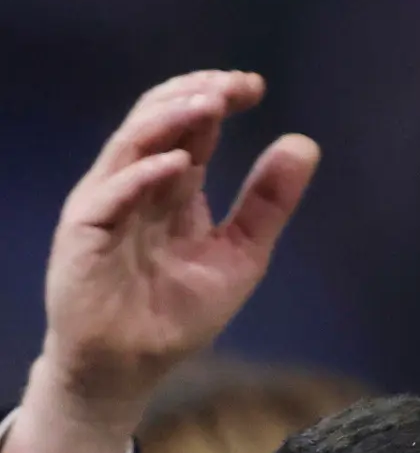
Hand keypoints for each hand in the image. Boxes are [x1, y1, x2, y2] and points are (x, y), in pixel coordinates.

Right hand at [15, 72, 319, 452]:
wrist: (133, 367)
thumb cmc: (178, 312)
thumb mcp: (241, 252)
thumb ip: (269, 201)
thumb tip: (304, 142)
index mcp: (172, 187)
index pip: (190, 126)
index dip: (217, 98)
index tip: (255, 86)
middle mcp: (136, 186)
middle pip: (157, 121)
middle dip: (193, 95)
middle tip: (234, 85)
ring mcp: (106, 207)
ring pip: (129, 145)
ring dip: (168, 120)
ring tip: (209, 104)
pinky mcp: (83, 236)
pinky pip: (108, 195)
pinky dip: (142, 175)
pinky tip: (179, 163)